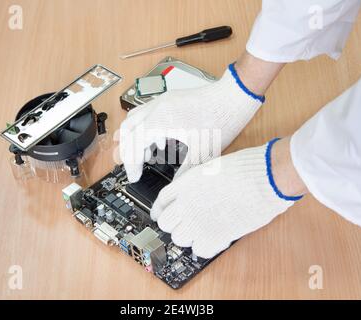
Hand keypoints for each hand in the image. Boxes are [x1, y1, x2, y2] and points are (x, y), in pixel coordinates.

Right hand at [119, 63, 264, 182]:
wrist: (233, 96)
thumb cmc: (221, 119)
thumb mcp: (201, 152)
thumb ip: (184, 171)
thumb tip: (175, 186)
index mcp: (161, 121)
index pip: (133, 145)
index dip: (131, 164)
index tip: (134, 177)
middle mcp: (157, 108)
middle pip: (127, 130)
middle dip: (127, 151)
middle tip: (134, 168)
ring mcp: (162, 101)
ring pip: (134, 119)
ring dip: (134, 138)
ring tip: (146, 156)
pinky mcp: (169, 99)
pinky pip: (146, 113)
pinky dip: (145, 128)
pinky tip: (160, 141)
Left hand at [151, 138, 305, 258]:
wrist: (265, 178)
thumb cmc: (245, 168)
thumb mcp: (211, 169)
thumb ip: (195, 184)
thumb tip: (190, 196)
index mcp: (185, 183)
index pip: (161, 202)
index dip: (159, 210)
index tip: (160, 215)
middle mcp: (186, 203)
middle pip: (166, 223)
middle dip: (174, 224)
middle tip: (186, 224)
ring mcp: (198, 221)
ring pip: (180, 239)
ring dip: (189, 236)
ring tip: (203, 230)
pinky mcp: (214, 236)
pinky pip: (200, 250)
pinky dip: (205, 247)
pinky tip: (214, 239)